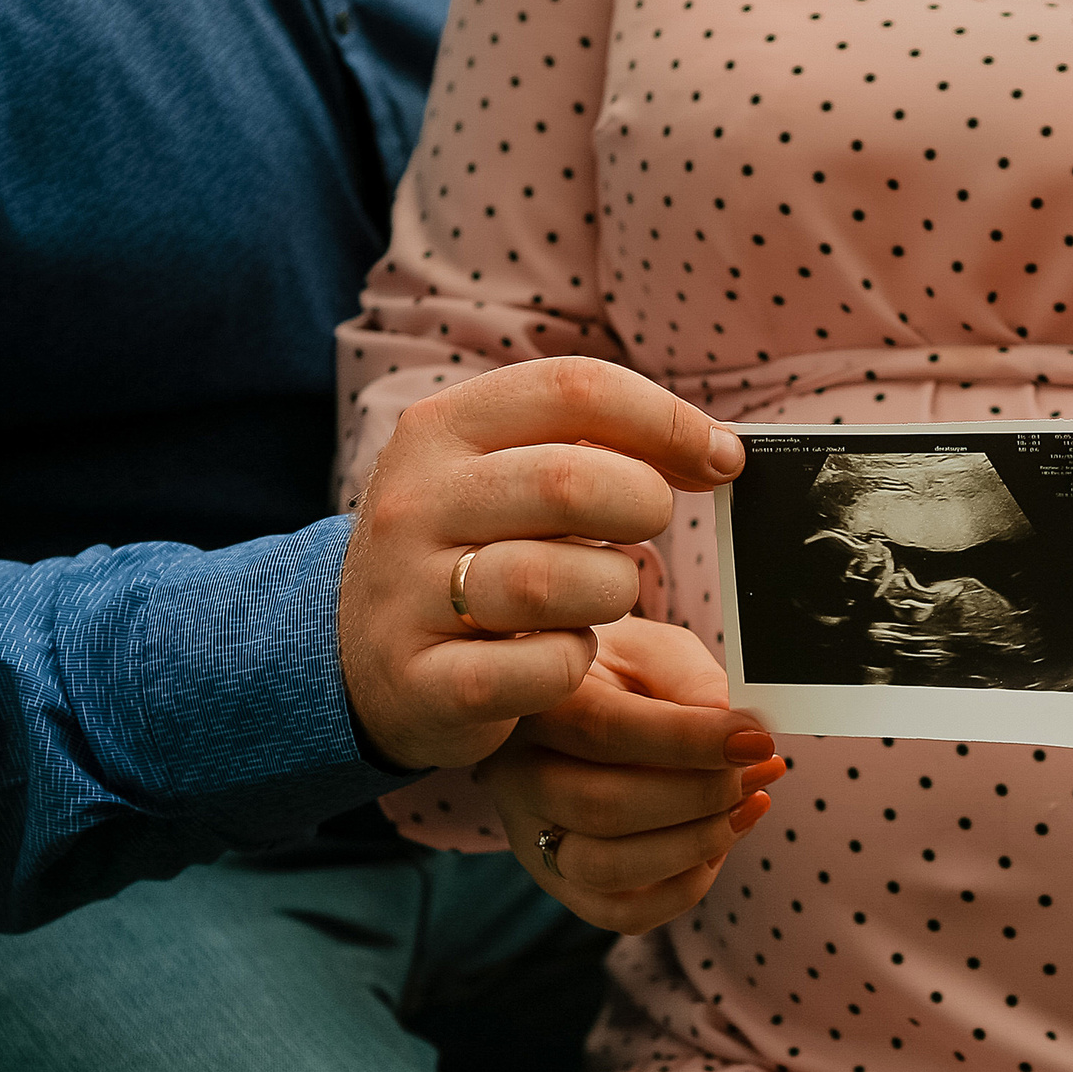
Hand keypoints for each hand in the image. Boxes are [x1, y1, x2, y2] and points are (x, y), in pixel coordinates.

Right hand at [338, 357, 744, 772]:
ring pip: (555, 581)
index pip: (574, 388)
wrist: (352, 657)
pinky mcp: (425, 683)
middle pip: (570, 481)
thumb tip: (718, 449)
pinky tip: (563, 653)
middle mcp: (415, 503)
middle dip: (643, 506)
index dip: (668, 420)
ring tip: (600, 595)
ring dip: (612, 590)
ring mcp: (409, 595)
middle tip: (648, 529)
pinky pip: (541, 668)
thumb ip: (593, 446)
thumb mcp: (499, 474)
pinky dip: (575, 661)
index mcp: (440, 430)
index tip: (719, 459)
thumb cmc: (466, 550)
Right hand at [475, 618, 783, 934]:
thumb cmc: (616, 672)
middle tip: (761, 770)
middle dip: (702, 796)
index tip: (756, 739)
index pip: (605, 730)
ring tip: (749, 806)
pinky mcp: (557, 879)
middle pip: (604, 807)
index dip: (691, 741)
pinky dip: (682, 888)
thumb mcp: (650, 649)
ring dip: (696, 844)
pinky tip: (716, 845)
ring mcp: (531, 835)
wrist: (564, 705)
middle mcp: (517, 775)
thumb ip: (690, 678)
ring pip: (607, 869)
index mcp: (533, 703)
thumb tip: (732, 725)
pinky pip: (620, 913)